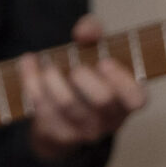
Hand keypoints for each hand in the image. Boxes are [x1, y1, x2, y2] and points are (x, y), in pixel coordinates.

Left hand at [22, 14, 145, 159]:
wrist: (61, 116)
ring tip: (49, 65)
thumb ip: (94, 32)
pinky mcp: (58, 134)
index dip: (122, 81)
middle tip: (75, 68)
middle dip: (85, 78)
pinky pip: (41, 107)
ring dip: (53, 78)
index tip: (104, 62)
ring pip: (67, 104)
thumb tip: (83, 33)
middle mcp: (110, 119)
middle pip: (101, 100)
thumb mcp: (96, 50)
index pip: (136, 99)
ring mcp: (84, 130)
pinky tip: (28, 62)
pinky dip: (31, 79)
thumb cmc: (88, 75)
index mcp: (127, 101)